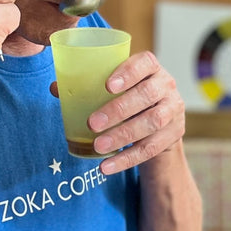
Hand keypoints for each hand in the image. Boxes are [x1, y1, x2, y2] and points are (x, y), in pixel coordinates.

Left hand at [85, 51, 185, 173]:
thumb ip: (88, 85)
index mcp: (151, 68)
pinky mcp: (174, 134)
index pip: (145, 63)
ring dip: (123, 135)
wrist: (161, 120)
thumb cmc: (129, 96)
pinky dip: (127, 159)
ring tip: (99, 145)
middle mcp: (166, 86)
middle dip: (119, 109)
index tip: (107, 86)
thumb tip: (56, 87)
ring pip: (152, 122)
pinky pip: (151, 149)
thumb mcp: (115, 87)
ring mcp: (173, 110)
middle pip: (147, 95)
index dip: (128, 73)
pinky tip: (107, 166)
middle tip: (92, 123)